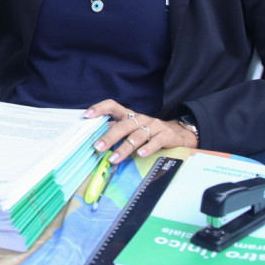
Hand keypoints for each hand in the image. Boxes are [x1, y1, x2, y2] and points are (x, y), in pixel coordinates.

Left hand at [82, 100, 198, 164]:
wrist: (177, 133)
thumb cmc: (149, 133)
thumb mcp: (132, 129)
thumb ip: (117, 132)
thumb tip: (96, 140)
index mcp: (129, 115)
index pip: (112, 105)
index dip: (99, 108)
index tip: (86, 116)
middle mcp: (140, 118)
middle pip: (123, 126)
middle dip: (109, 137)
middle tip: (98, 147)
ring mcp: (154, 126)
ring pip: (137, 136)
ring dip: (124, 148)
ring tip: (114, 158)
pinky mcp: (166, 135)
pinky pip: (155, 142)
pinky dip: (147, 149)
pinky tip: (140, 155)